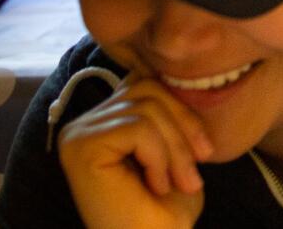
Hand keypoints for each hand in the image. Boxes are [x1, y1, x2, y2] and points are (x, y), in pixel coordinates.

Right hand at [56, 76, 210, 228]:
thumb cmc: (165, 209)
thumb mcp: (175, 148)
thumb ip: (168, 109)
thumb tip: (183, 73)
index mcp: (106, 119)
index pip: (147, 82)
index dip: (181, 109)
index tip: (204, 150)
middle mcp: (84, 122)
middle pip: (147, 88)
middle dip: (183, 128)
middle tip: (195, 173)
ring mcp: (78, 133)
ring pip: (145, 107)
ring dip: (175, 149)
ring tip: (180, 183)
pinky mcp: (81, 146)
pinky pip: (137, 128)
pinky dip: (158, 157)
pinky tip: (156, 186)